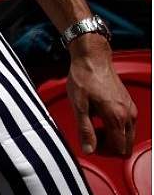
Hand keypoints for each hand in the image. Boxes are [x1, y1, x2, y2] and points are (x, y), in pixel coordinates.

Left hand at [67, 36, 136, 154]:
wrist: (92, 58)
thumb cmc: (84, 78)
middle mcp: (128, 115)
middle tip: (91, 136)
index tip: (90, 143)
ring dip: (112, 137)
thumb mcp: (79, 106)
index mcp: (116, 117)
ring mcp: (130, 109)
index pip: (119, 148)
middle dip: (109, 146)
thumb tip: (88, 149)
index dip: (103, 151)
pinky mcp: (128, 103)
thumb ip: (85, 129)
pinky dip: (116, 127)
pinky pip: (127, 125)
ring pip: (128, 136)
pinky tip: (100, 117)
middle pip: (126, 145)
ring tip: (93, 125)